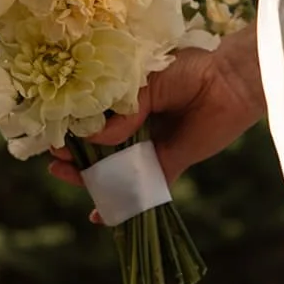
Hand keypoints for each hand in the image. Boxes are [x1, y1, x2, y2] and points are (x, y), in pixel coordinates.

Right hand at [49, 26, 265, 203]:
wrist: (230, 81)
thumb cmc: (190, 69)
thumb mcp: (147, 80)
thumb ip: (123, 109)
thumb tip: (96, 136)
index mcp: (129, 98)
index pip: (94, 115)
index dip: (73, 125)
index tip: (53, 130)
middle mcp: (137, 124)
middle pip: (98, 145)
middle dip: (74, 153)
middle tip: (54, 157)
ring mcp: (151, 146)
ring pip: (114, 168)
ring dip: (88, 176)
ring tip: (63, 173)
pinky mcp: (169, 164)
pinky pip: (144, 189)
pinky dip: (123, 203)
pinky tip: (100, 215)